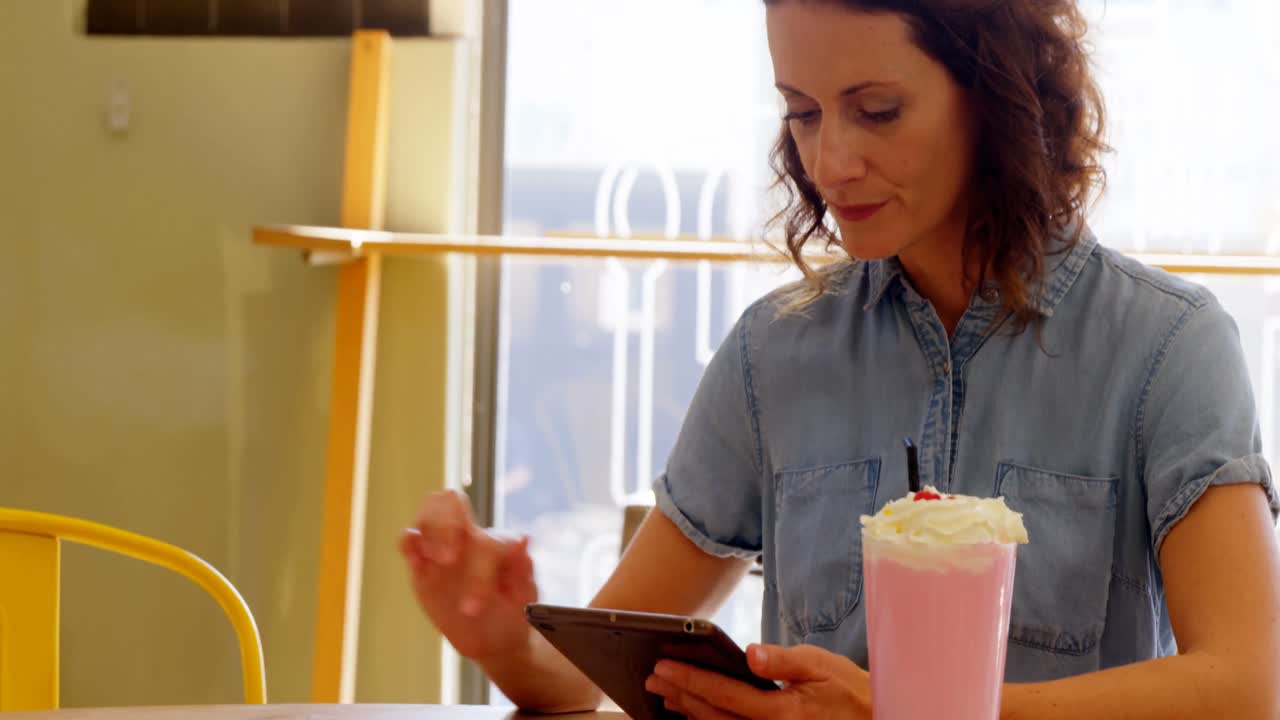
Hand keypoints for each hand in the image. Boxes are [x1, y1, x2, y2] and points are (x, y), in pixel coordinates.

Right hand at [398, 489, 537, 662]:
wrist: (493, 638)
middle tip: (449, 561)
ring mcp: (442, 548)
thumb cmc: (512, 615)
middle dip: (445, 525)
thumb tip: (524, 538)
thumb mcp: (524, 599)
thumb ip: (524, 570)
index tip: (473, 608)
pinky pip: (409, 540)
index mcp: (497, 544)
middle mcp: (468, 538)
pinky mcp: (422, 564)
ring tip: (437, 562)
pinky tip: (416, 560)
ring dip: (429, 533)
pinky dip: (407, 542)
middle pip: (449, 501)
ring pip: (427, 513)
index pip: (485, 540)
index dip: (478, 573)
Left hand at [645, 643, 871, 718]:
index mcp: (781, 712)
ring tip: (665, 695)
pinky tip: (695, 715)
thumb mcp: (822, 665)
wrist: (873, 717)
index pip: (724, 694)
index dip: (690, 679)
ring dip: (689, 713)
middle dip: (680, 695)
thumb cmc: (847, 691)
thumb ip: (784, 660)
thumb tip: (750, 653)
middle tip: (652, 678)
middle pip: (713, 717)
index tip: (662, 666)